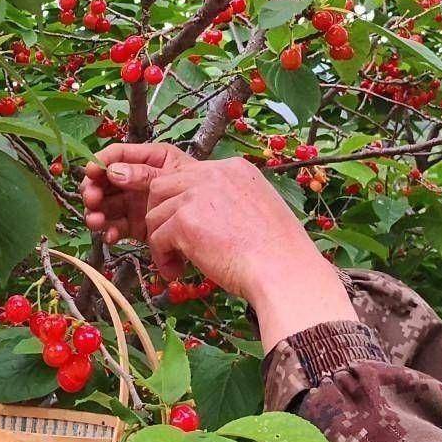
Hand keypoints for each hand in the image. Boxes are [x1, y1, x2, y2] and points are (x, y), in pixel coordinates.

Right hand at [80, 143, 189, 252]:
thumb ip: (143, 174)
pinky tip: (110, 235)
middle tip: (92, 199)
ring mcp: (134, 203)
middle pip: (105, 182)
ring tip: (96, 221)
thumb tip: (113, 172)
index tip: (91, 171)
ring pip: (106, 206)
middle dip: (94, 190)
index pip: (118, 154)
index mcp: (149, 159)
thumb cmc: (200, 189)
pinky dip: (110, 232)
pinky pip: (116, 227)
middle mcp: (136, 180)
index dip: (101, 161)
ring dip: (97, 213)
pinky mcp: (135, 225)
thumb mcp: (172, 175)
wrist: (213, 222)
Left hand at [80, 145, 354, 348]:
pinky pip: (156, 238)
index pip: (188, 175)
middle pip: (163, 188)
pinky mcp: (186, 220)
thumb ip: (229, 202)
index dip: (176, 199)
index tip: (172, 220)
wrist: (285, 272)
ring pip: (156, 214)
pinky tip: (177, 273)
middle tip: (171, 246)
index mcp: (235, 169)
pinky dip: (162, 259)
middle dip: (160, 218)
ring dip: (162, 242)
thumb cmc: (279, 255)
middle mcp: (214, 173)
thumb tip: (202, 215)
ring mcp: (198, 194)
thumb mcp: (257, 212)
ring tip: (178, 264)